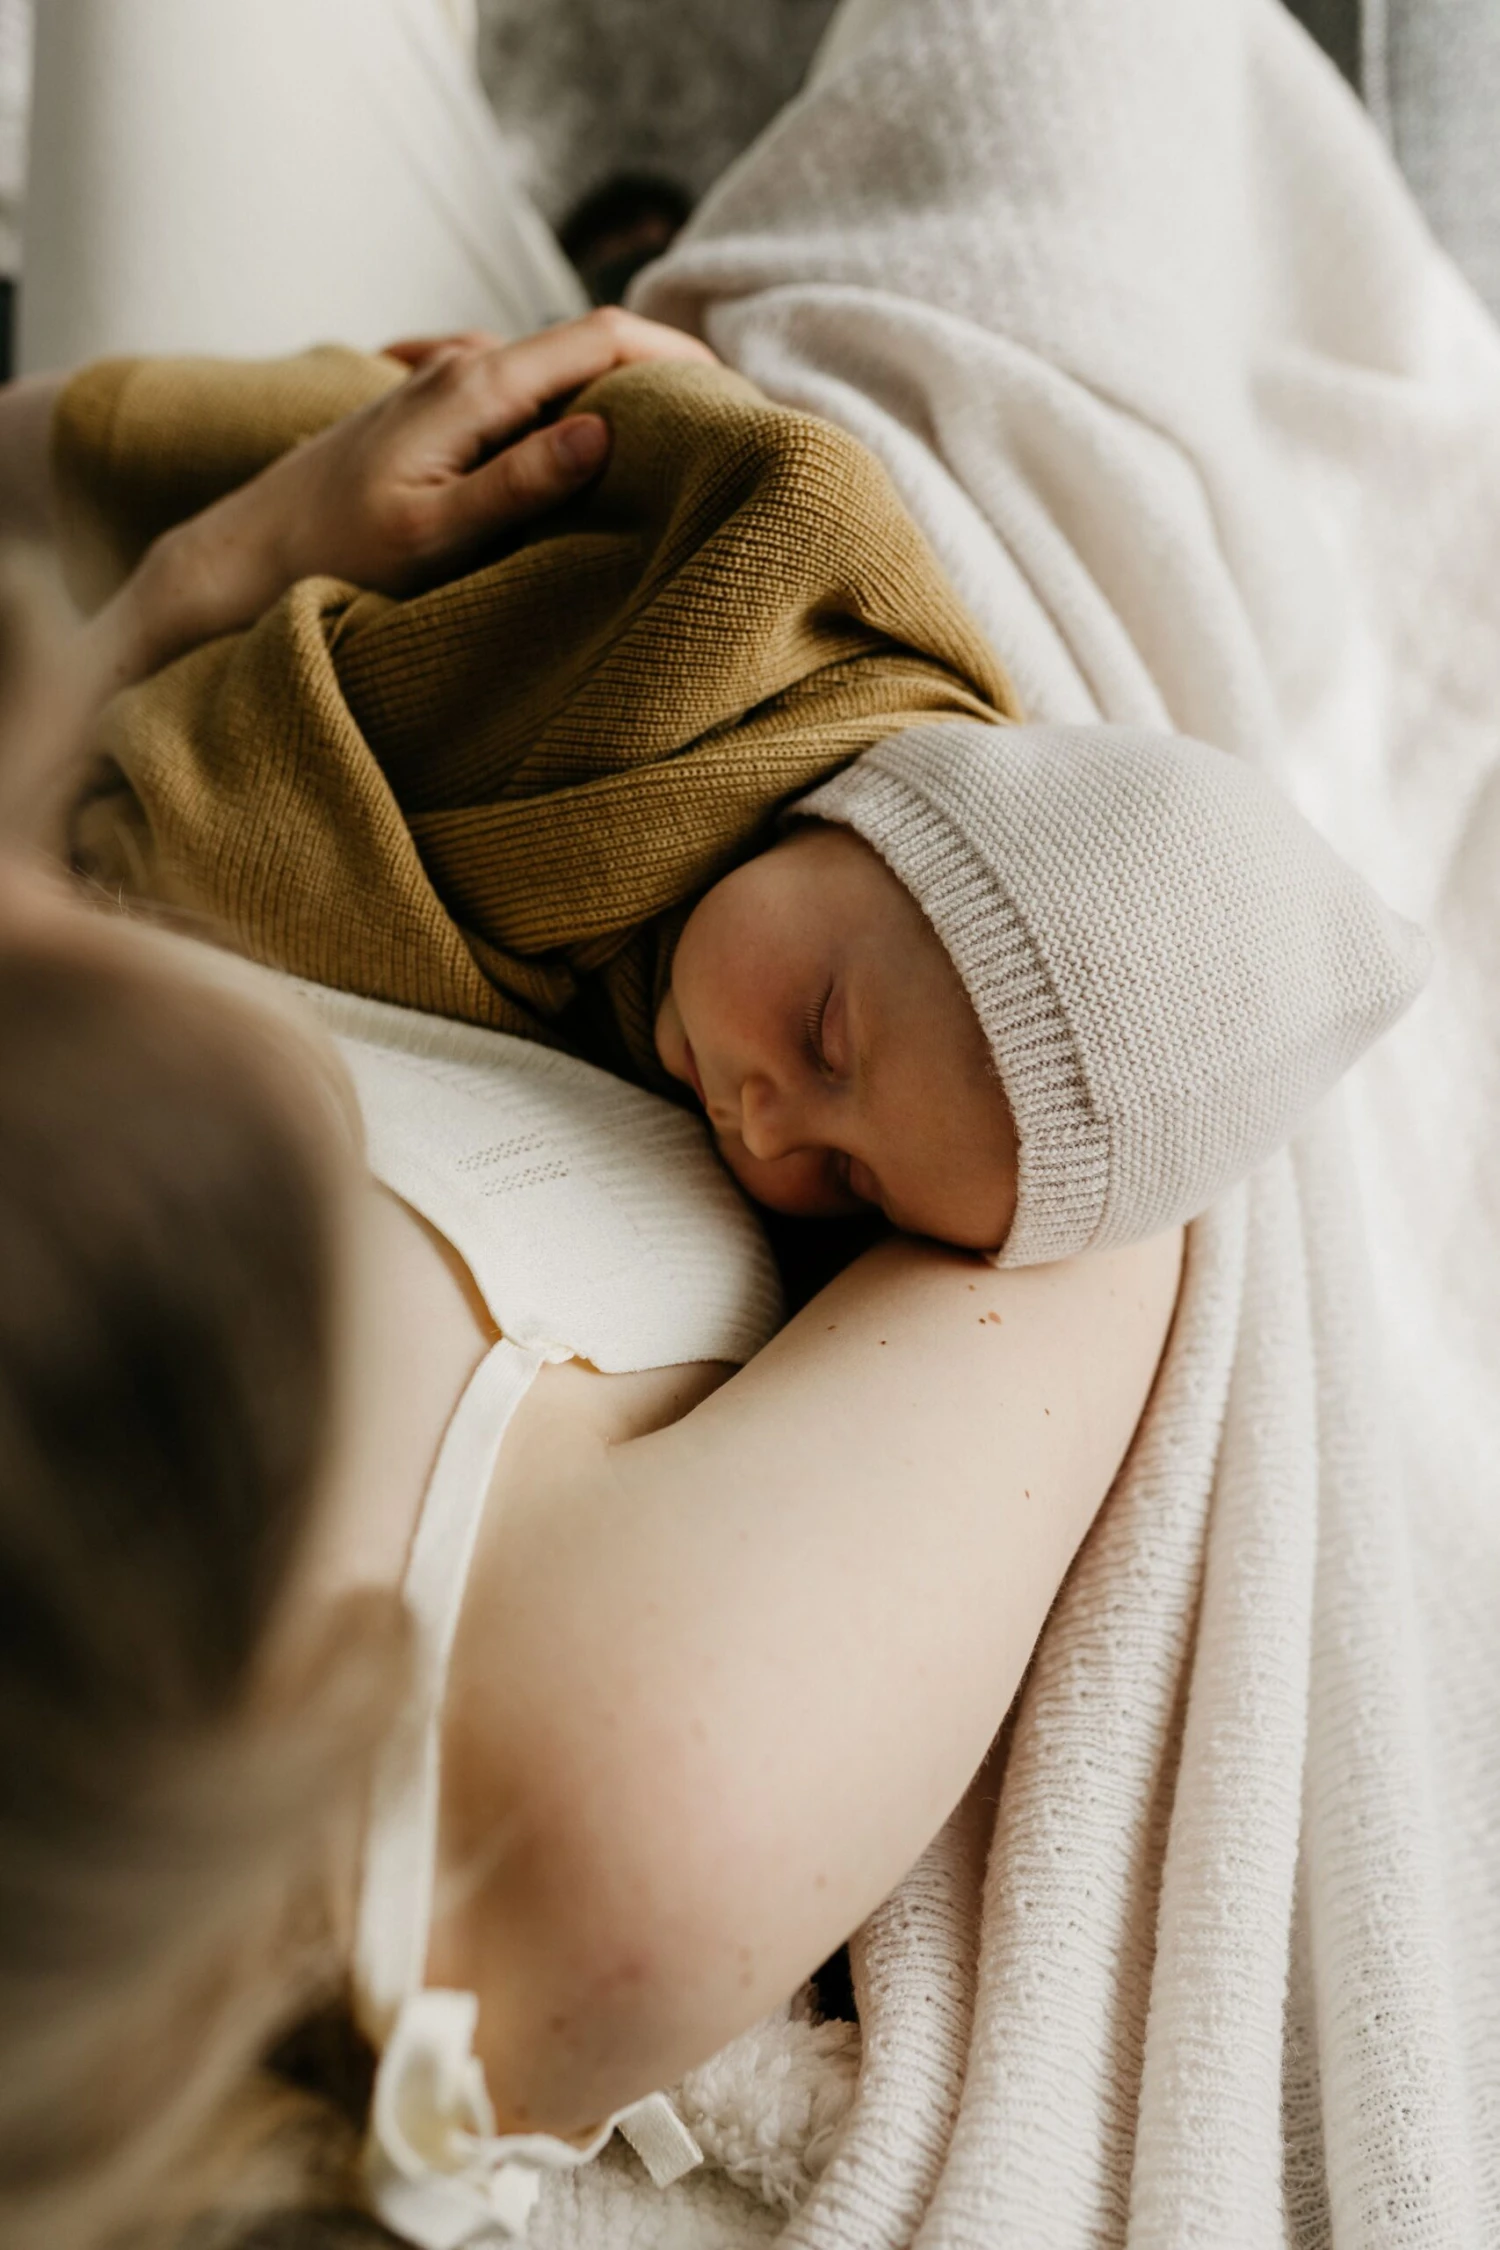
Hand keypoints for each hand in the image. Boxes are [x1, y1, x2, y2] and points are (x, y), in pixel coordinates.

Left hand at [260, 307, 719, 596]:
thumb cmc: (335, 554)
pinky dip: (577, 413)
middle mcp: (464, 365)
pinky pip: (529, 395)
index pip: (602, 336)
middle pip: (590, 346)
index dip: (680, 355)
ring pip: (560, 373)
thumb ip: (518, 484)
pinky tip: (598, 452)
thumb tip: (604, 432)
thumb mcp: (434, 534)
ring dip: (621, 398)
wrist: (248, 554)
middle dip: (665, 376)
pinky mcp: (439, 409)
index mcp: (475, 384)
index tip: (741, 395)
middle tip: (732, 428)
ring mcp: (449, 380)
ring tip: (680, 445)